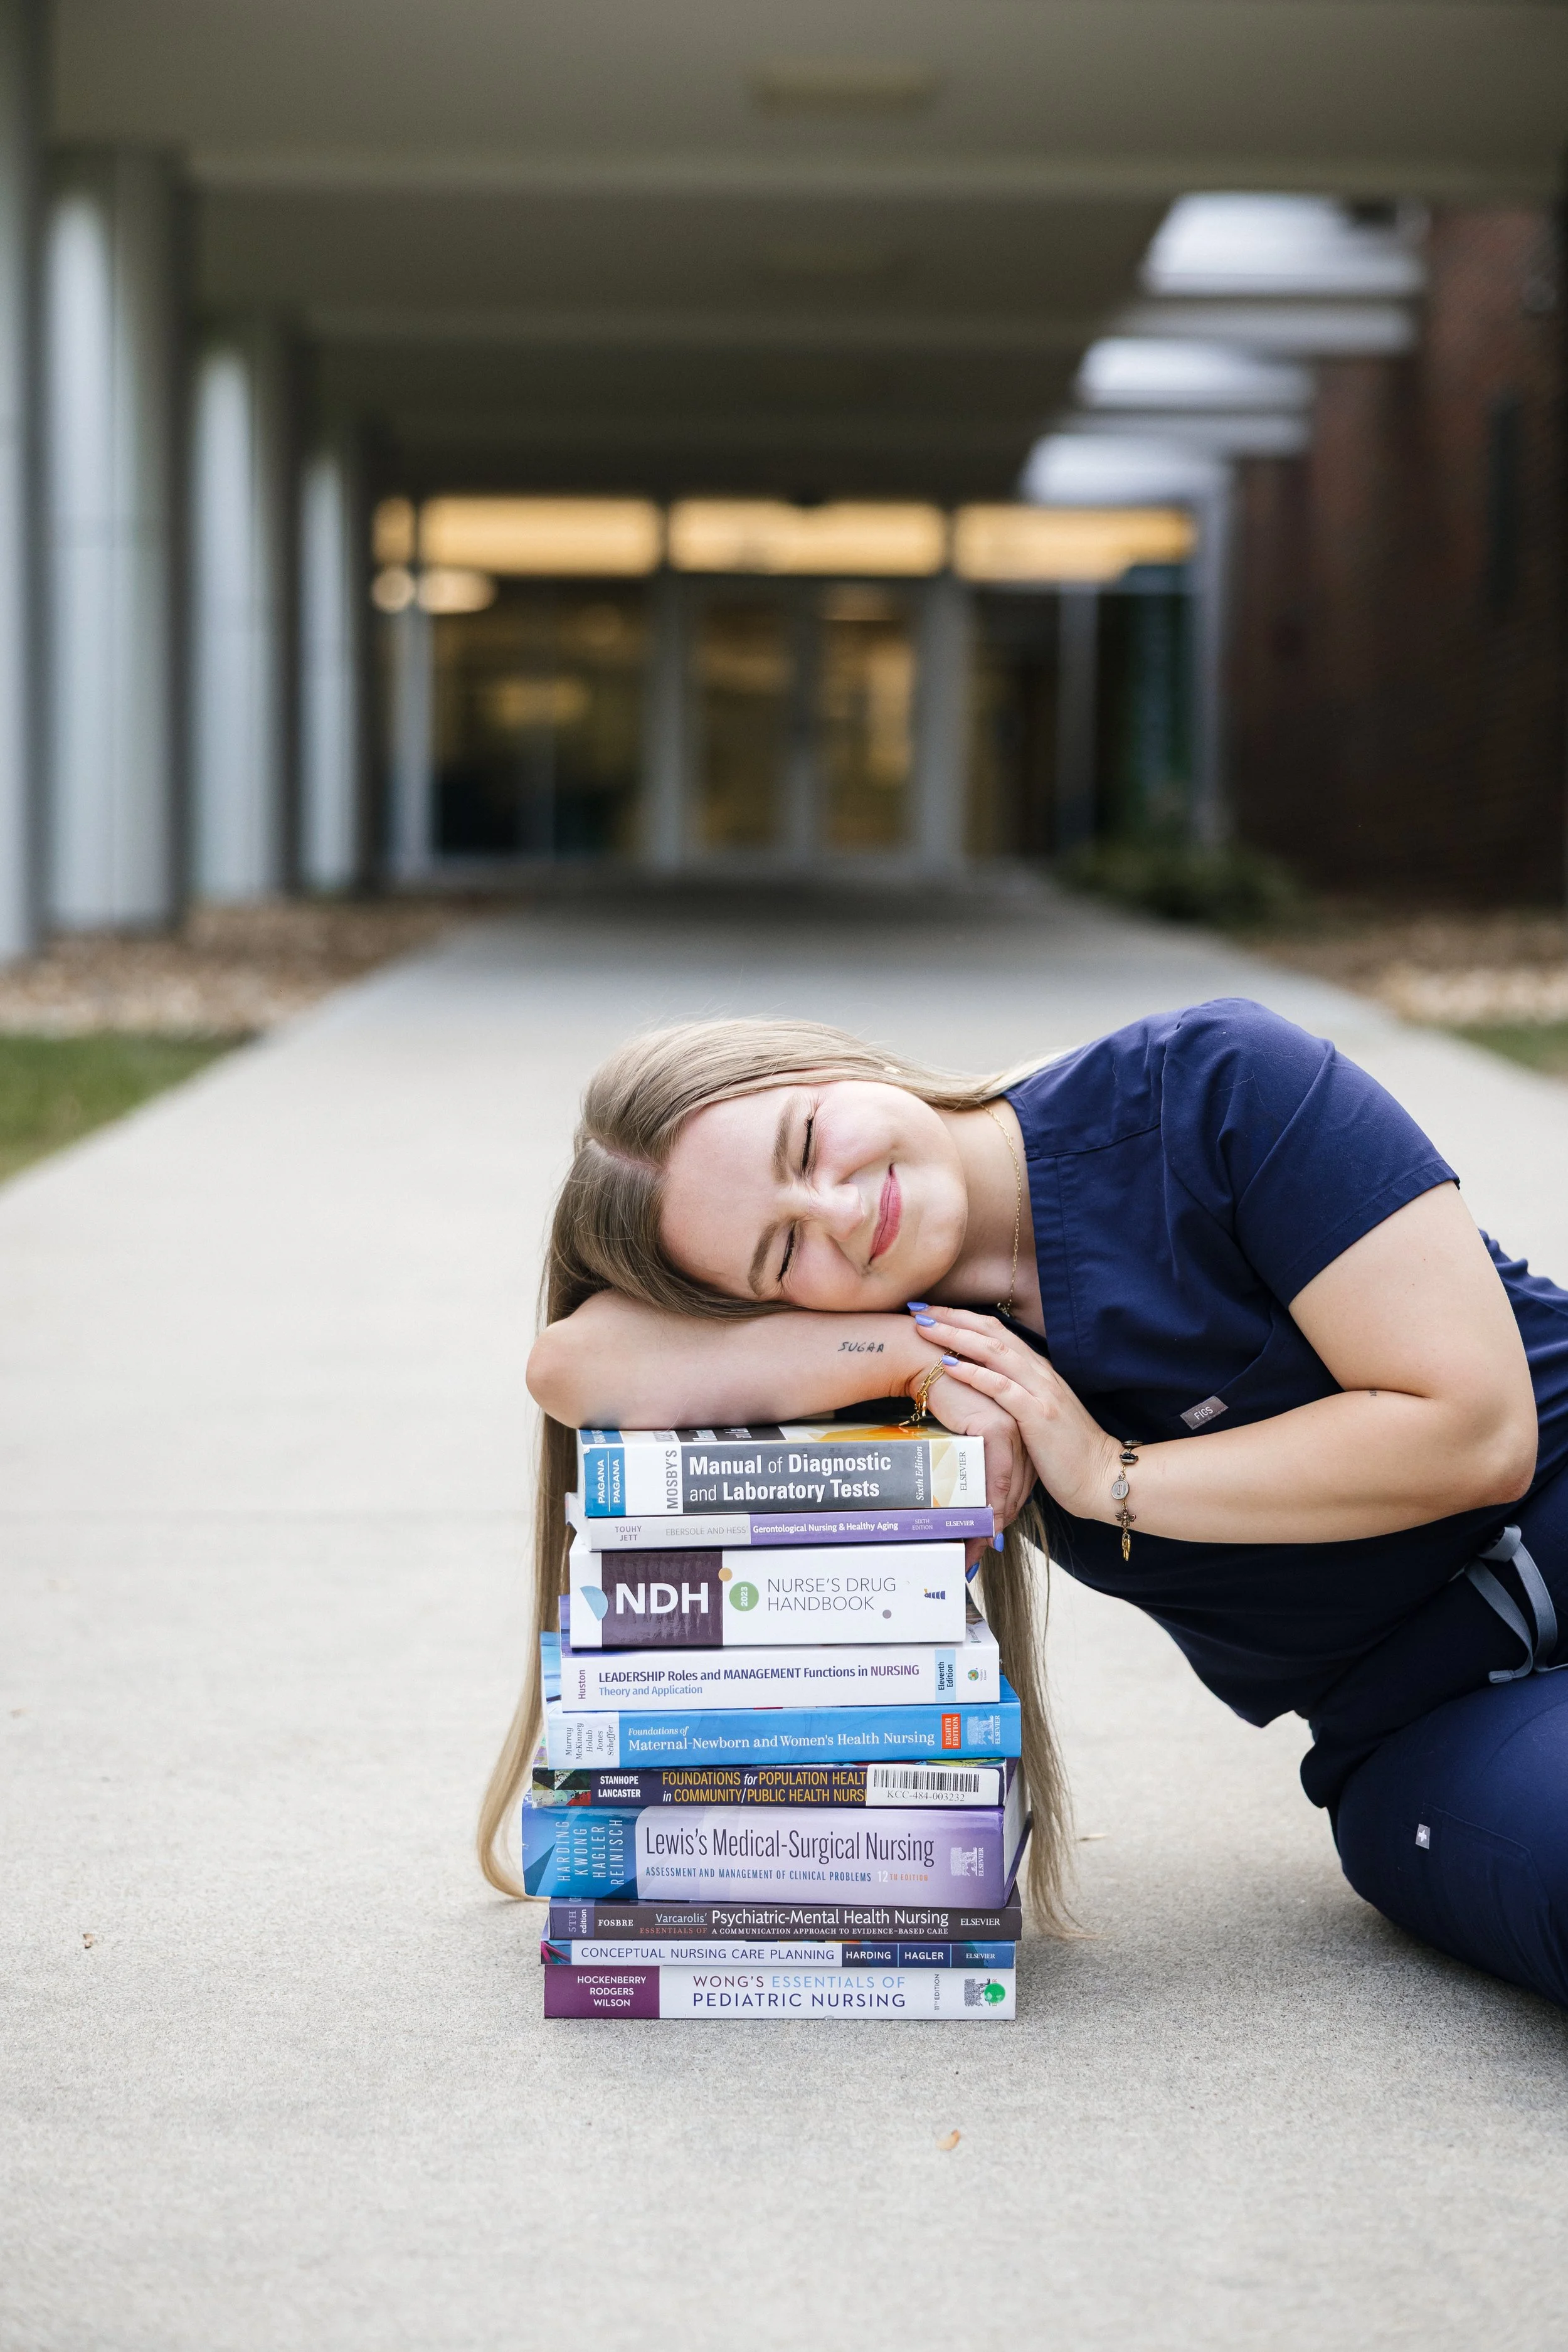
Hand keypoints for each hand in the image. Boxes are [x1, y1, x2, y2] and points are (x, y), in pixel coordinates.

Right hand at [902, 1358, 1034, 1531]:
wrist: (924, 1361)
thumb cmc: (941, 1387)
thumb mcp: (967, 1418)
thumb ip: (977, 1444)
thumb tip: (967, 1477)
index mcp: (1022, 1421)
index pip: (1022, 1473)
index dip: (1009, 1505)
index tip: (994, 1532)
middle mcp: (1024, 1424)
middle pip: (1020, 1484)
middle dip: (1002, 1519)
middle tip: (984, 1550)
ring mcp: (1014, 1426)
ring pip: (1011, 1484)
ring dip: (995, 1519)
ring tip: (978, 1548)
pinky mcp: (997, 1427)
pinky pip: (996, 1475)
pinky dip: (989, 1503)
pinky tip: (980, 1525)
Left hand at [912, 1308, 1117, 1522]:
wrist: (1102, 1476)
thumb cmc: (1069, 1453)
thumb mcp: (1042, 1417)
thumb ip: (1021, 1399)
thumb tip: (987, 1393)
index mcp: (1040, 1372)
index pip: (999, 1334)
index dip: (965, 1319)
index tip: (934, 1312)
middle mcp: (1041, 1374)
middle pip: (993, 1334)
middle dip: (954, 1318)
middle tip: (920, 1308)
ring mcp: (1041, 1393)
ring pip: (995, 1353)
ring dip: (957, 1337)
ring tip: (926, 1327)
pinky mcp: (1038, 1417)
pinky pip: (1002, 1388)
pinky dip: (974, 1373)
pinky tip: (949, 1365)